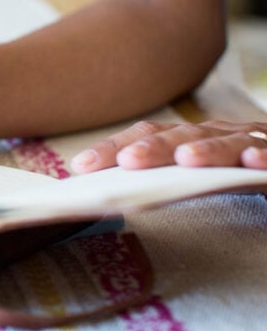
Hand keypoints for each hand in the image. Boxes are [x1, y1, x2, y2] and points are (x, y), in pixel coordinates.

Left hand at [71, 120, 266, 172]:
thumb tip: (108, 196)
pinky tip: (252, 163)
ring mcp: (251, 143)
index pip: (147, 137)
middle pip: (181, 136)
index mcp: (191, 138)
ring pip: (227, 143)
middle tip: (128, 161)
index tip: (82, 165)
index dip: (115, 147)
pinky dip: (263, 157)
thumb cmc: (236, 175)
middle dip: (153, 147)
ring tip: (186, 159)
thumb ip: (159, 182)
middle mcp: (218, 135)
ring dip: (206, 150)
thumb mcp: (196, 177)